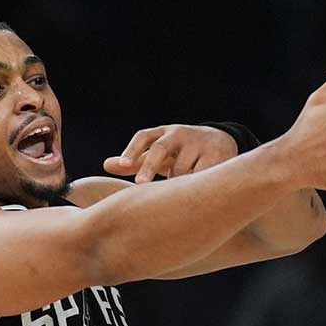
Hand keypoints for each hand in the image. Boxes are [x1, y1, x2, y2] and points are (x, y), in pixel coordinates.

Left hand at [103, 124, 241, 184]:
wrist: (221, 142)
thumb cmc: (180, 152)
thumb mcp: (159, 153)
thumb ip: (136, 160)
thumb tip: (105, 165)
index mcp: (162, 133)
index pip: (144, 136)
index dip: (132, 150)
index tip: (124, 165)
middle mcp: (179, 134)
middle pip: (160, 148)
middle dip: (149, 166)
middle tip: (140, 184)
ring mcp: (198, 142)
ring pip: (181, 168)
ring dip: (175, 182)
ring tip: (176, 193)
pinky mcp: (216, 154)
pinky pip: (200, 175)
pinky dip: (194, 185)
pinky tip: (194, 192)